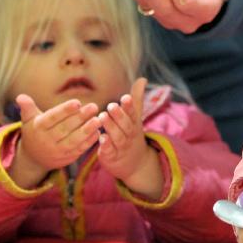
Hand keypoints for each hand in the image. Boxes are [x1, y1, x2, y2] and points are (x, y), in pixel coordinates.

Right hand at [9, 95, 100, 187]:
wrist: (34, 158)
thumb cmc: (34, 132)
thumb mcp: (28, 120)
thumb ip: (28, 108)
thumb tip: (21, 96)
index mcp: (38, 128)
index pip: (52, 118)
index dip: (64, 110)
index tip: (77, 102)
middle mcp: (47, 141)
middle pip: (65, 128)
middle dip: (80, 117)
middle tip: (94, 106)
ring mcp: (57, 151)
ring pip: (74, 140)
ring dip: (87, 130)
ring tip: (99, 119)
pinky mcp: (67, 159)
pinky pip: (79, 150)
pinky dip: (89, 141)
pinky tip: (98, 131)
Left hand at [96, 77, 162, 196]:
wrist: (135, 164)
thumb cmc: (131, 135)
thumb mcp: (136, 118)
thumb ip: (137, 98)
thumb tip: (142, 78)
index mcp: (134, 124)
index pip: (134, 113)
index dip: (130, 106)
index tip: (125, 97)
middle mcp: (129, 135)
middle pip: (126, 125)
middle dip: (119, 115)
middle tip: (111, 106)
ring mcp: (121, 147)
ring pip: (117, 137)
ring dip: (111, 127)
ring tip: (102, 117)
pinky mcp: (112, 157)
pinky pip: (110, 152)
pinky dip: (106, 146)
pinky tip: (100, 138)